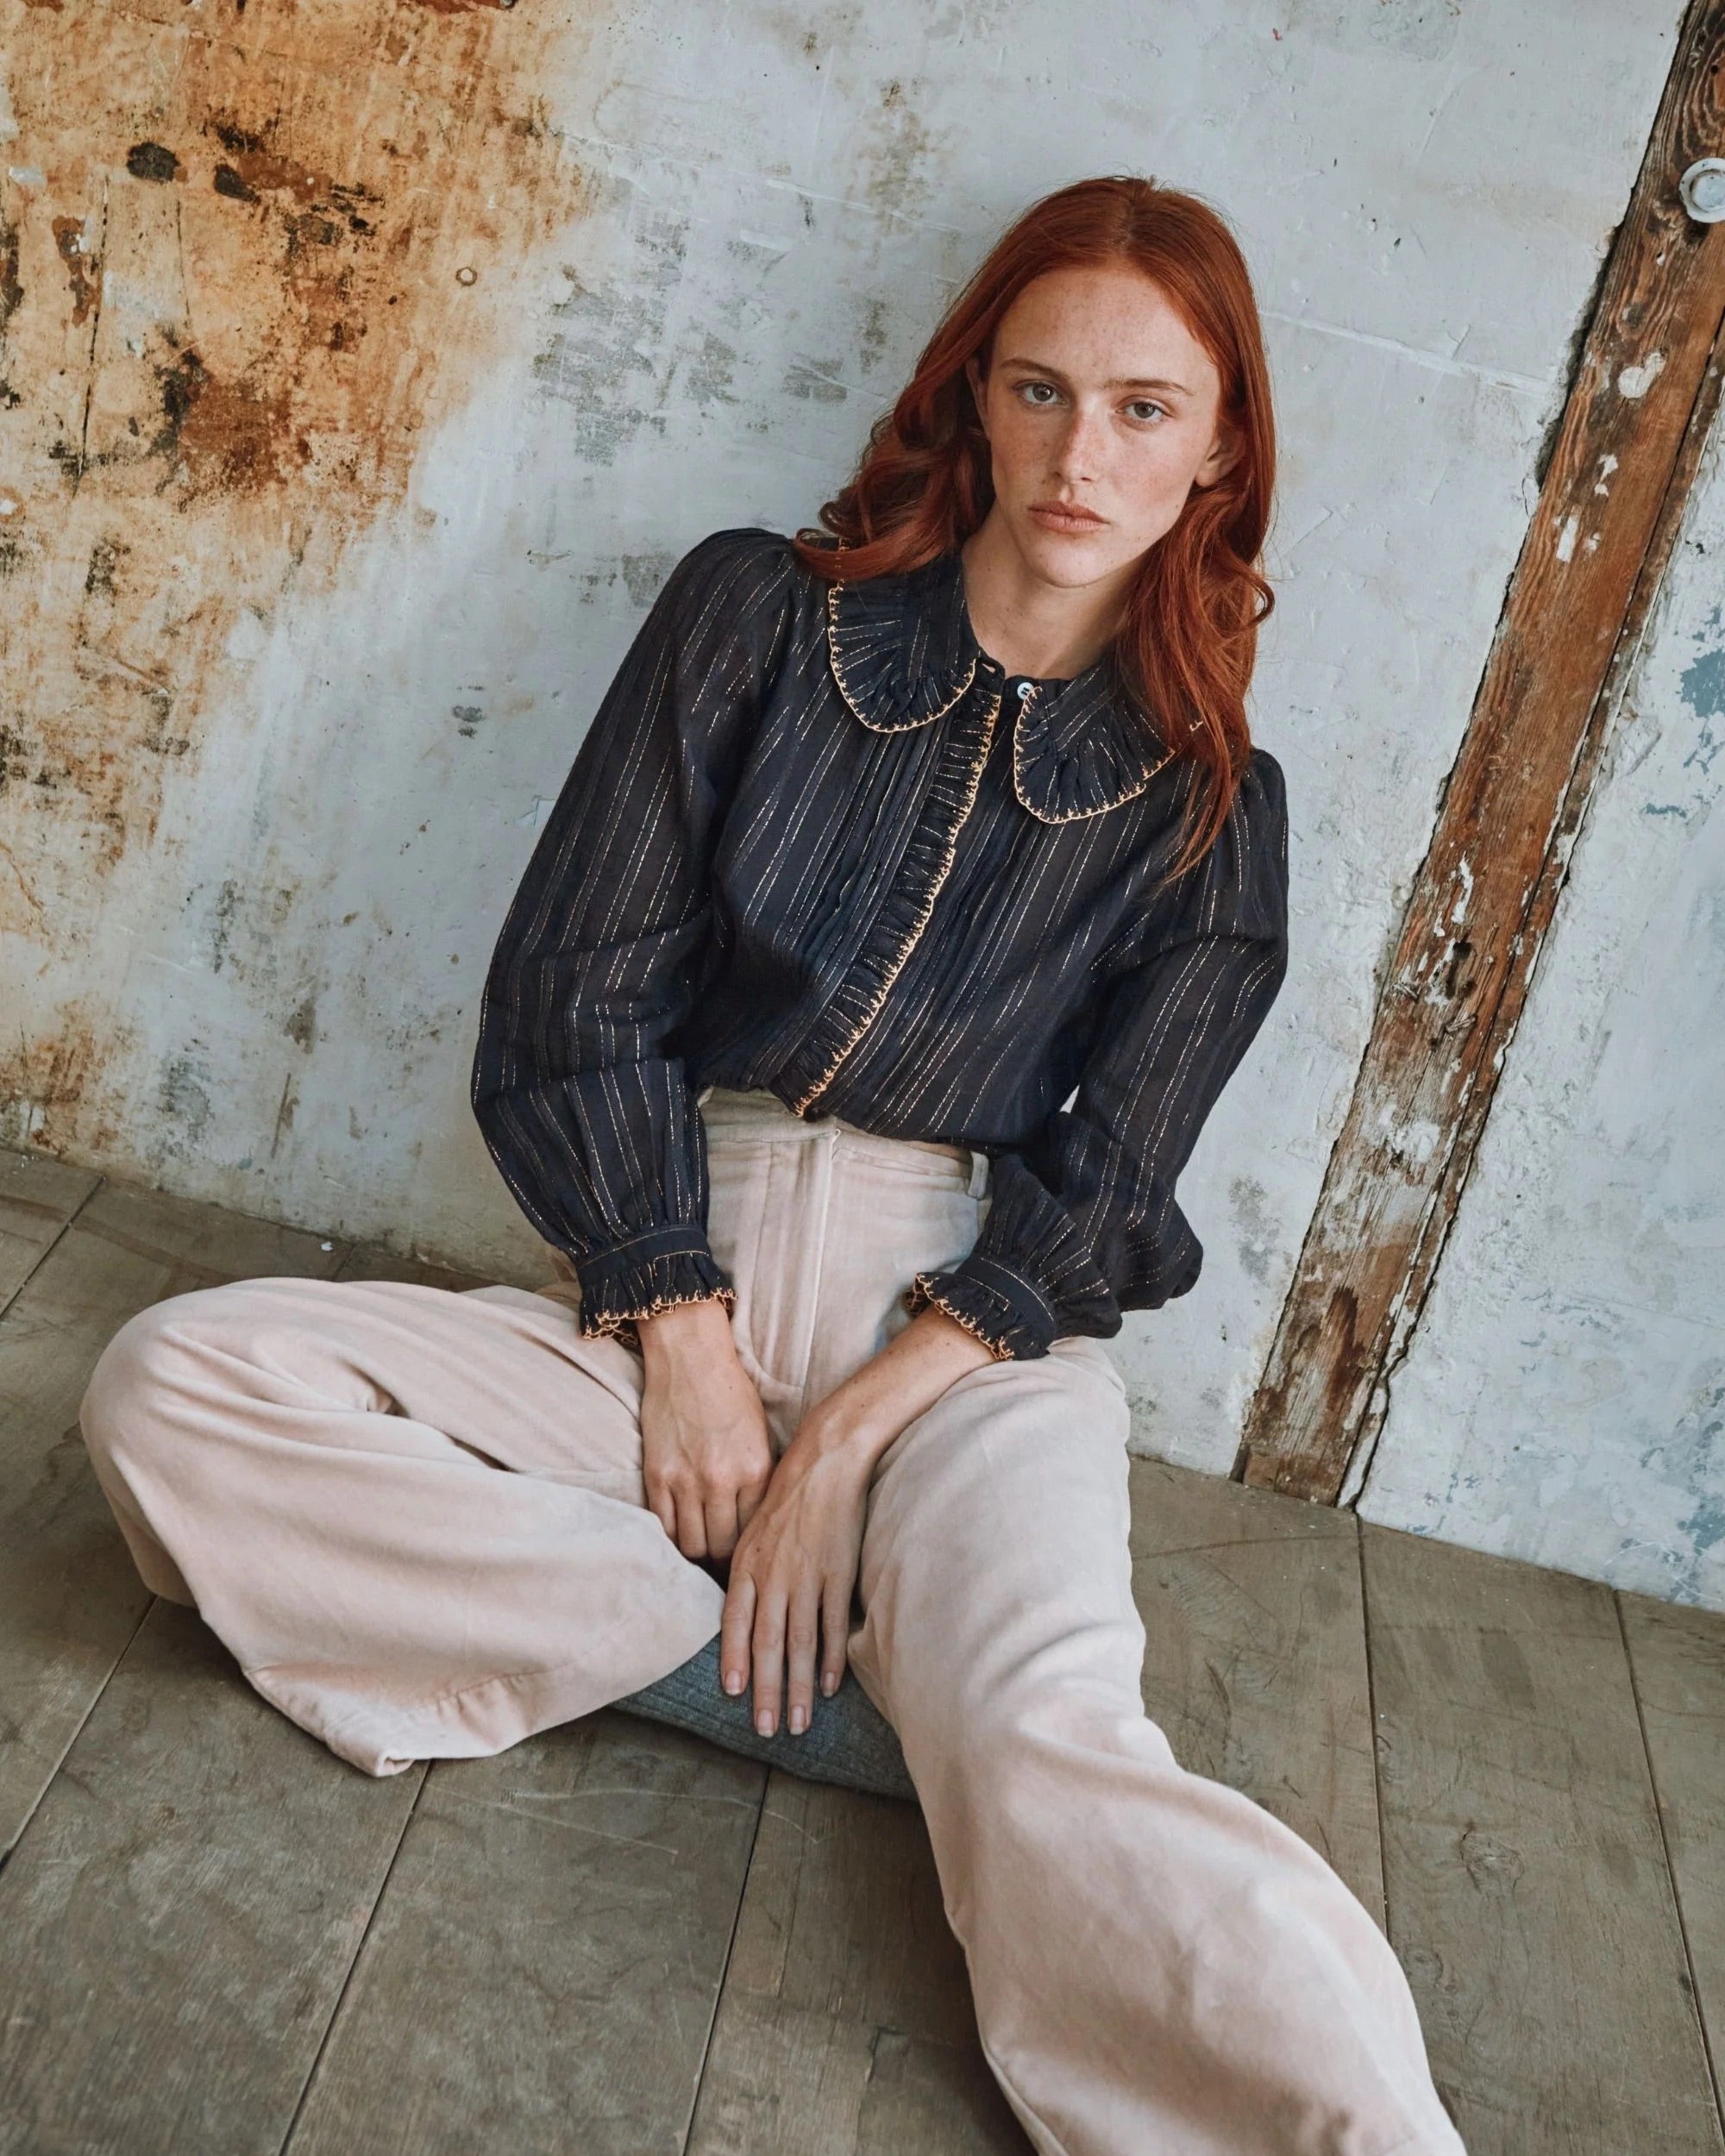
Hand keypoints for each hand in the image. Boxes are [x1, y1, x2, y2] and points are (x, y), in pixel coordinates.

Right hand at [637, 1298, 772, 1560]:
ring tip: (701, 1556)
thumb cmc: (731, 1393)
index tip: (750, 1561)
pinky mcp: (656, 1474)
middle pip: (723, 1548)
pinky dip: (670, 1539)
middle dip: (725, 1564)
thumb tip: (761, 1524)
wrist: (690, 1357)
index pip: (755, 1534)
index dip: (751, 1554)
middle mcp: (721, 1479)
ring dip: (696, 1556)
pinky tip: (678, 1538)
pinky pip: (663, 1526)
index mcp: (756, 1469)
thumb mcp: (762, 1436)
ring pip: (691, 1545)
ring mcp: (685, 1478)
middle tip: (725, 1568)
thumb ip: (760, 1480)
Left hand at [721, 1304, 997, 1734]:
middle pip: (768, 1644)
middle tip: (765, 1729)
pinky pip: (832, 1625)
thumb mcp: (755, 1530)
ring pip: (800, 1644)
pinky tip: (829, 1685)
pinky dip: (831, 1658)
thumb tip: (741, 1609)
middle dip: (766, 1691)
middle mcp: (774, 1576)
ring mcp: (807, 1577)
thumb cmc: (788, 1493)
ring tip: (796, 1721)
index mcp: (748, 1564)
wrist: (826, 1459)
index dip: (737, 1661)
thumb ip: (747, 1571)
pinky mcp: (838, 1573)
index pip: (738, 1624)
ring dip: (798, 1687)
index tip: (735, 1695)